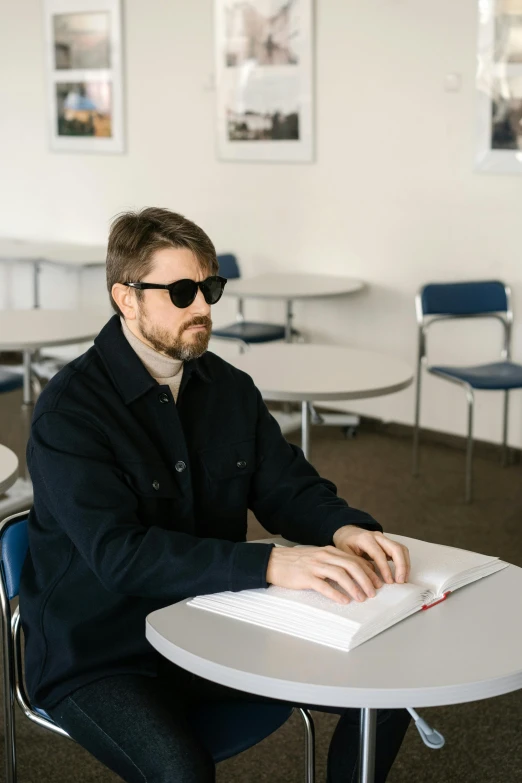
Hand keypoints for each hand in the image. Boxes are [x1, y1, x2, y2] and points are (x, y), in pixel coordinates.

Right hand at [265, 545, 383, 604]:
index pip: (354, 559)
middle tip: (374, 592)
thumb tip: (351, 574)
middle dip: (366, 579)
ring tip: (362, 598)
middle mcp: (324, 556)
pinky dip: (336, 593)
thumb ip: (332, 562)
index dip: (368, 571)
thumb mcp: (316, 557)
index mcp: (328, 551)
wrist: (273, 561)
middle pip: (351, 565)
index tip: (377, 582)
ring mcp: (314, 566)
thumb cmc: (296, 562)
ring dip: (354, 587)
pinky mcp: (305, 577)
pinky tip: (343, 601)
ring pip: (340, 574)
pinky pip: (323, 585)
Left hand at [332, 526, 409, 584]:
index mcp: (366, 539)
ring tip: (403, 580)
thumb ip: (358, 563)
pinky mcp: (388, 543)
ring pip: (401, 549)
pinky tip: (402, 574)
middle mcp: (378, 536)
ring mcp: (385, 539)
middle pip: (396, 548)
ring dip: (405, 565)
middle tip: (400, 581)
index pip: (379, 553)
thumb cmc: (345, 543)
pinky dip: (404, 562)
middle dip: (401, 566)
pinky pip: (401, 551)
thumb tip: (372, 576)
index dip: (386, 568)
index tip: (390, 581)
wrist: (347, 532)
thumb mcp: (345, 553)